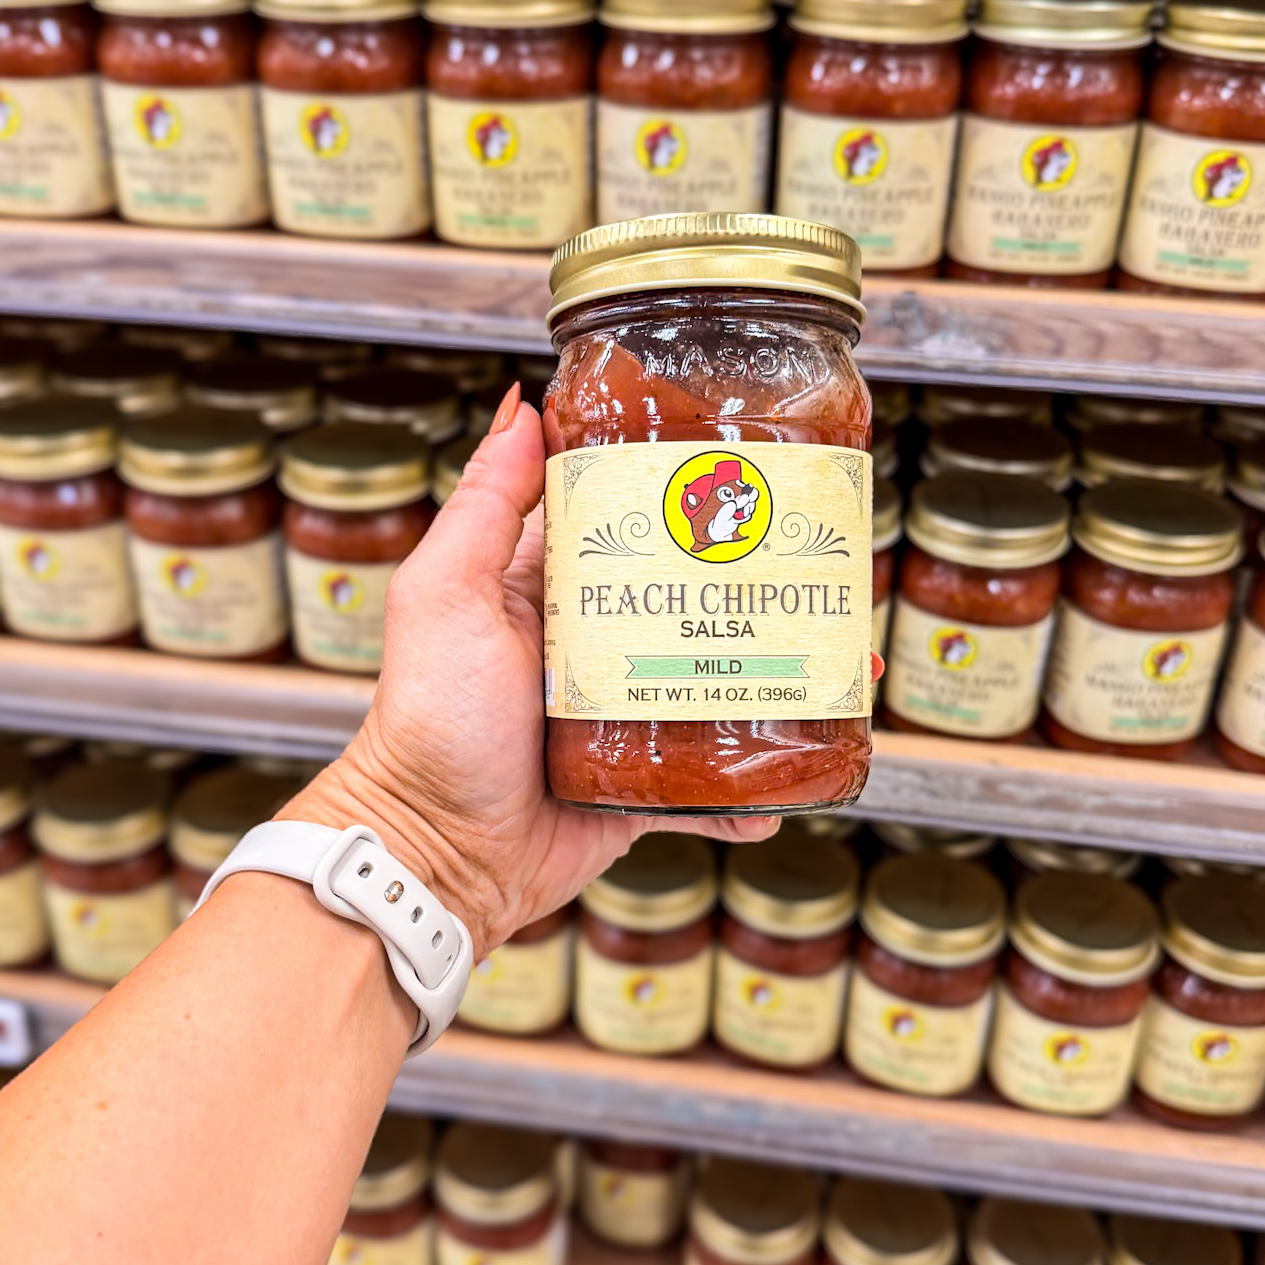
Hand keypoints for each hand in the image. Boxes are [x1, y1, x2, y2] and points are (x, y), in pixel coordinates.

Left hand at [286, 384, 778, 957]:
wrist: (437, 855)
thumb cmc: (427, 724)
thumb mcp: (446, 594)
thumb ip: (483, 504)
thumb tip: (522, 409)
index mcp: (545, 591)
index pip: (620, 519)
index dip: (677, 489)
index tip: (738, 459)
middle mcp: (590, 649)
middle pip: (687, 597)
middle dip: (752, 582)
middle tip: (813, 557)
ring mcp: (621, 718)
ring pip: (714, 683)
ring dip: (776, 676)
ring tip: (836, 660)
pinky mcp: (639, 787)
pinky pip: (711, 783)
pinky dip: (753, 785)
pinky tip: (794, 773)